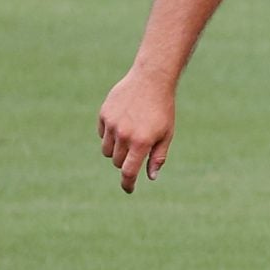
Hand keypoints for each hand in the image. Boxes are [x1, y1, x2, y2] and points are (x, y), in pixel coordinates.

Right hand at [98, 67, 176, 193]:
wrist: (151, 80)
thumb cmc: (162, 110)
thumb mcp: (166, 134)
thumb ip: (158, 157)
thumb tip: (150, 177)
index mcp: (141, 142)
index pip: (128, 171)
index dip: (128, 184)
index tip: (129, 189)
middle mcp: (124, 135)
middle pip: (117, 162)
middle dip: (125, 162)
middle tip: (137, 150)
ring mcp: (112, 125)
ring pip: (107, 151)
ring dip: (116, 150)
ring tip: (130, 137)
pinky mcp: (104, 115)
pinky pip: (102, 135)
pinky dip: (110, 135)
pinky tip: (123, 123)